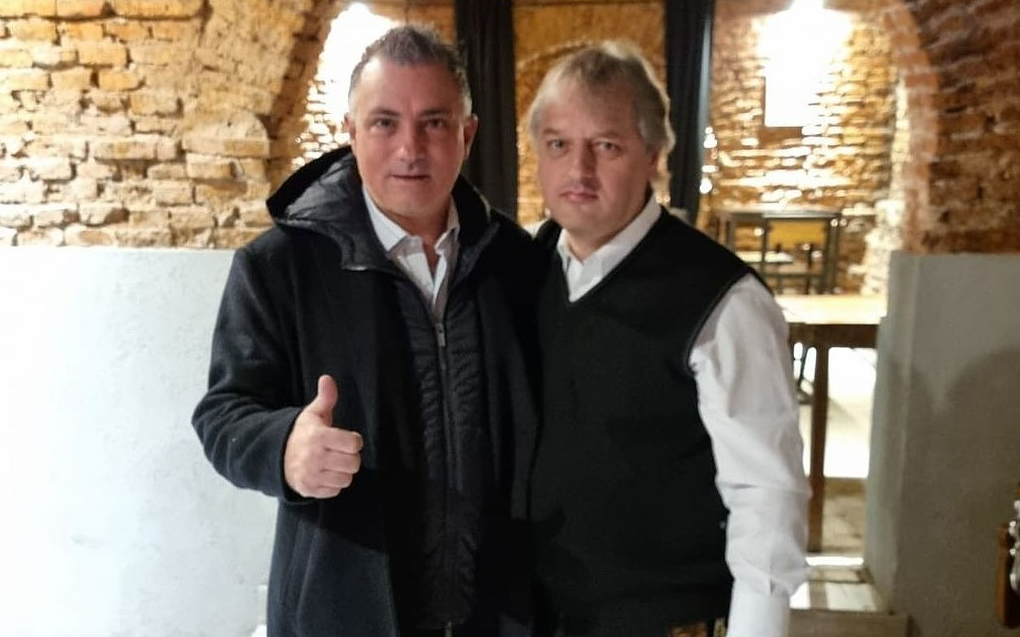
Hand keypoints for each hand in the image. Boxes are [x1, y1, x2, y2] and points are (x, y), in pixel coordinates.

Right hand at [283, 374, 362, 497]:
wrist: (276, 456)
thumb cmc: (302, 433)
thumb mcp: (312, 414)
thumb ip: (325, 398)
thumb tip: (327, 378)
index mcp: (318, 437)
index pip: (354, 443)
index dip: (353, 440)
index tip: (346, 439)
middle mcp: (315, 458)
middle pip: (354, 463)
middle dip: (350, 457)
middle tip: (340, 452)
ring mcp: (311, 475)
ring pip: (347, 478)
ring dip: (343, 471)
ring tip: (333, 463)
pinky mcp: (309, 490)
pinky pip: (336, 490)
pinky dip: (333, 484)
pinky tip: (325, 473)